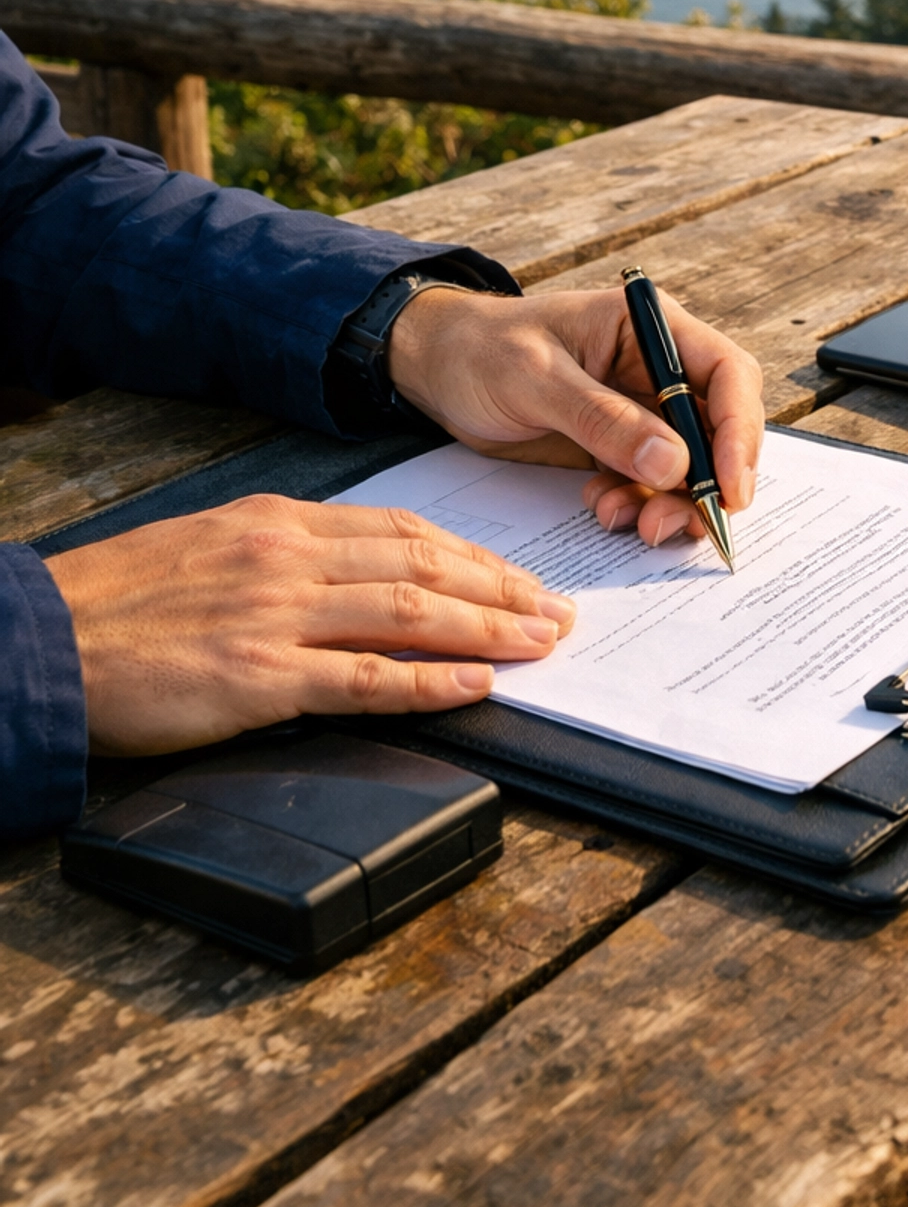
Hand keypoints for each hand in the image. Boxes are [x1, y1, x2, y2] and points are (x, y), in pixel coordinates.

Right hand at [45, 496, 575, 756]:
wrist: (49, 638)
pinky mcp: (258, 676)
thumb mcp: (217, 547)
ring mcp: (277, 614)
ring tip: (539, 645)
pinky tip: (474, 685)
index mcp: (283, 521)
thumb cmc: (127, 601)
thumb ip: (291, 559)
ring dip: (487, 630)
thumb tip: (362, 579)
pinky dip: (429, 681)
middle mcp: (290, 556)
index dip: (474, 554)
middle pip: (424, 565)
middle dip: (502, 589)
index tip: (519, 576)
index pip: (405, 529)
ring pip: (410, 612)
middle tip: (556, 613)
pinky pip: (364, 677)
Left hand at [388, 285, 763, 548]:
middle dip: (706, 482)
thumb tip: (674, 464)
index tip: (728, 489)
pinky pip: (651, 485)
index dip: (739, 432)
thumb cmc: (481, 350)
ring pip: (689, 466)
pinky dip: (638, 506)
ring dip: (670, 503)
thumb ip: (603, 419)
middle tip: (673, 525)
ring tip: (632, 525)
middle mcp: (658, 368)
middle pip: (718, 428)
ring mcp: (640, 410)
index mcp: (650, 328)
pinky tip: (602, 509)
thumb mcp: (536, 378)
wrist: (437, 369)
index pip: (727, 374)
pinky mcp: (619, 446)